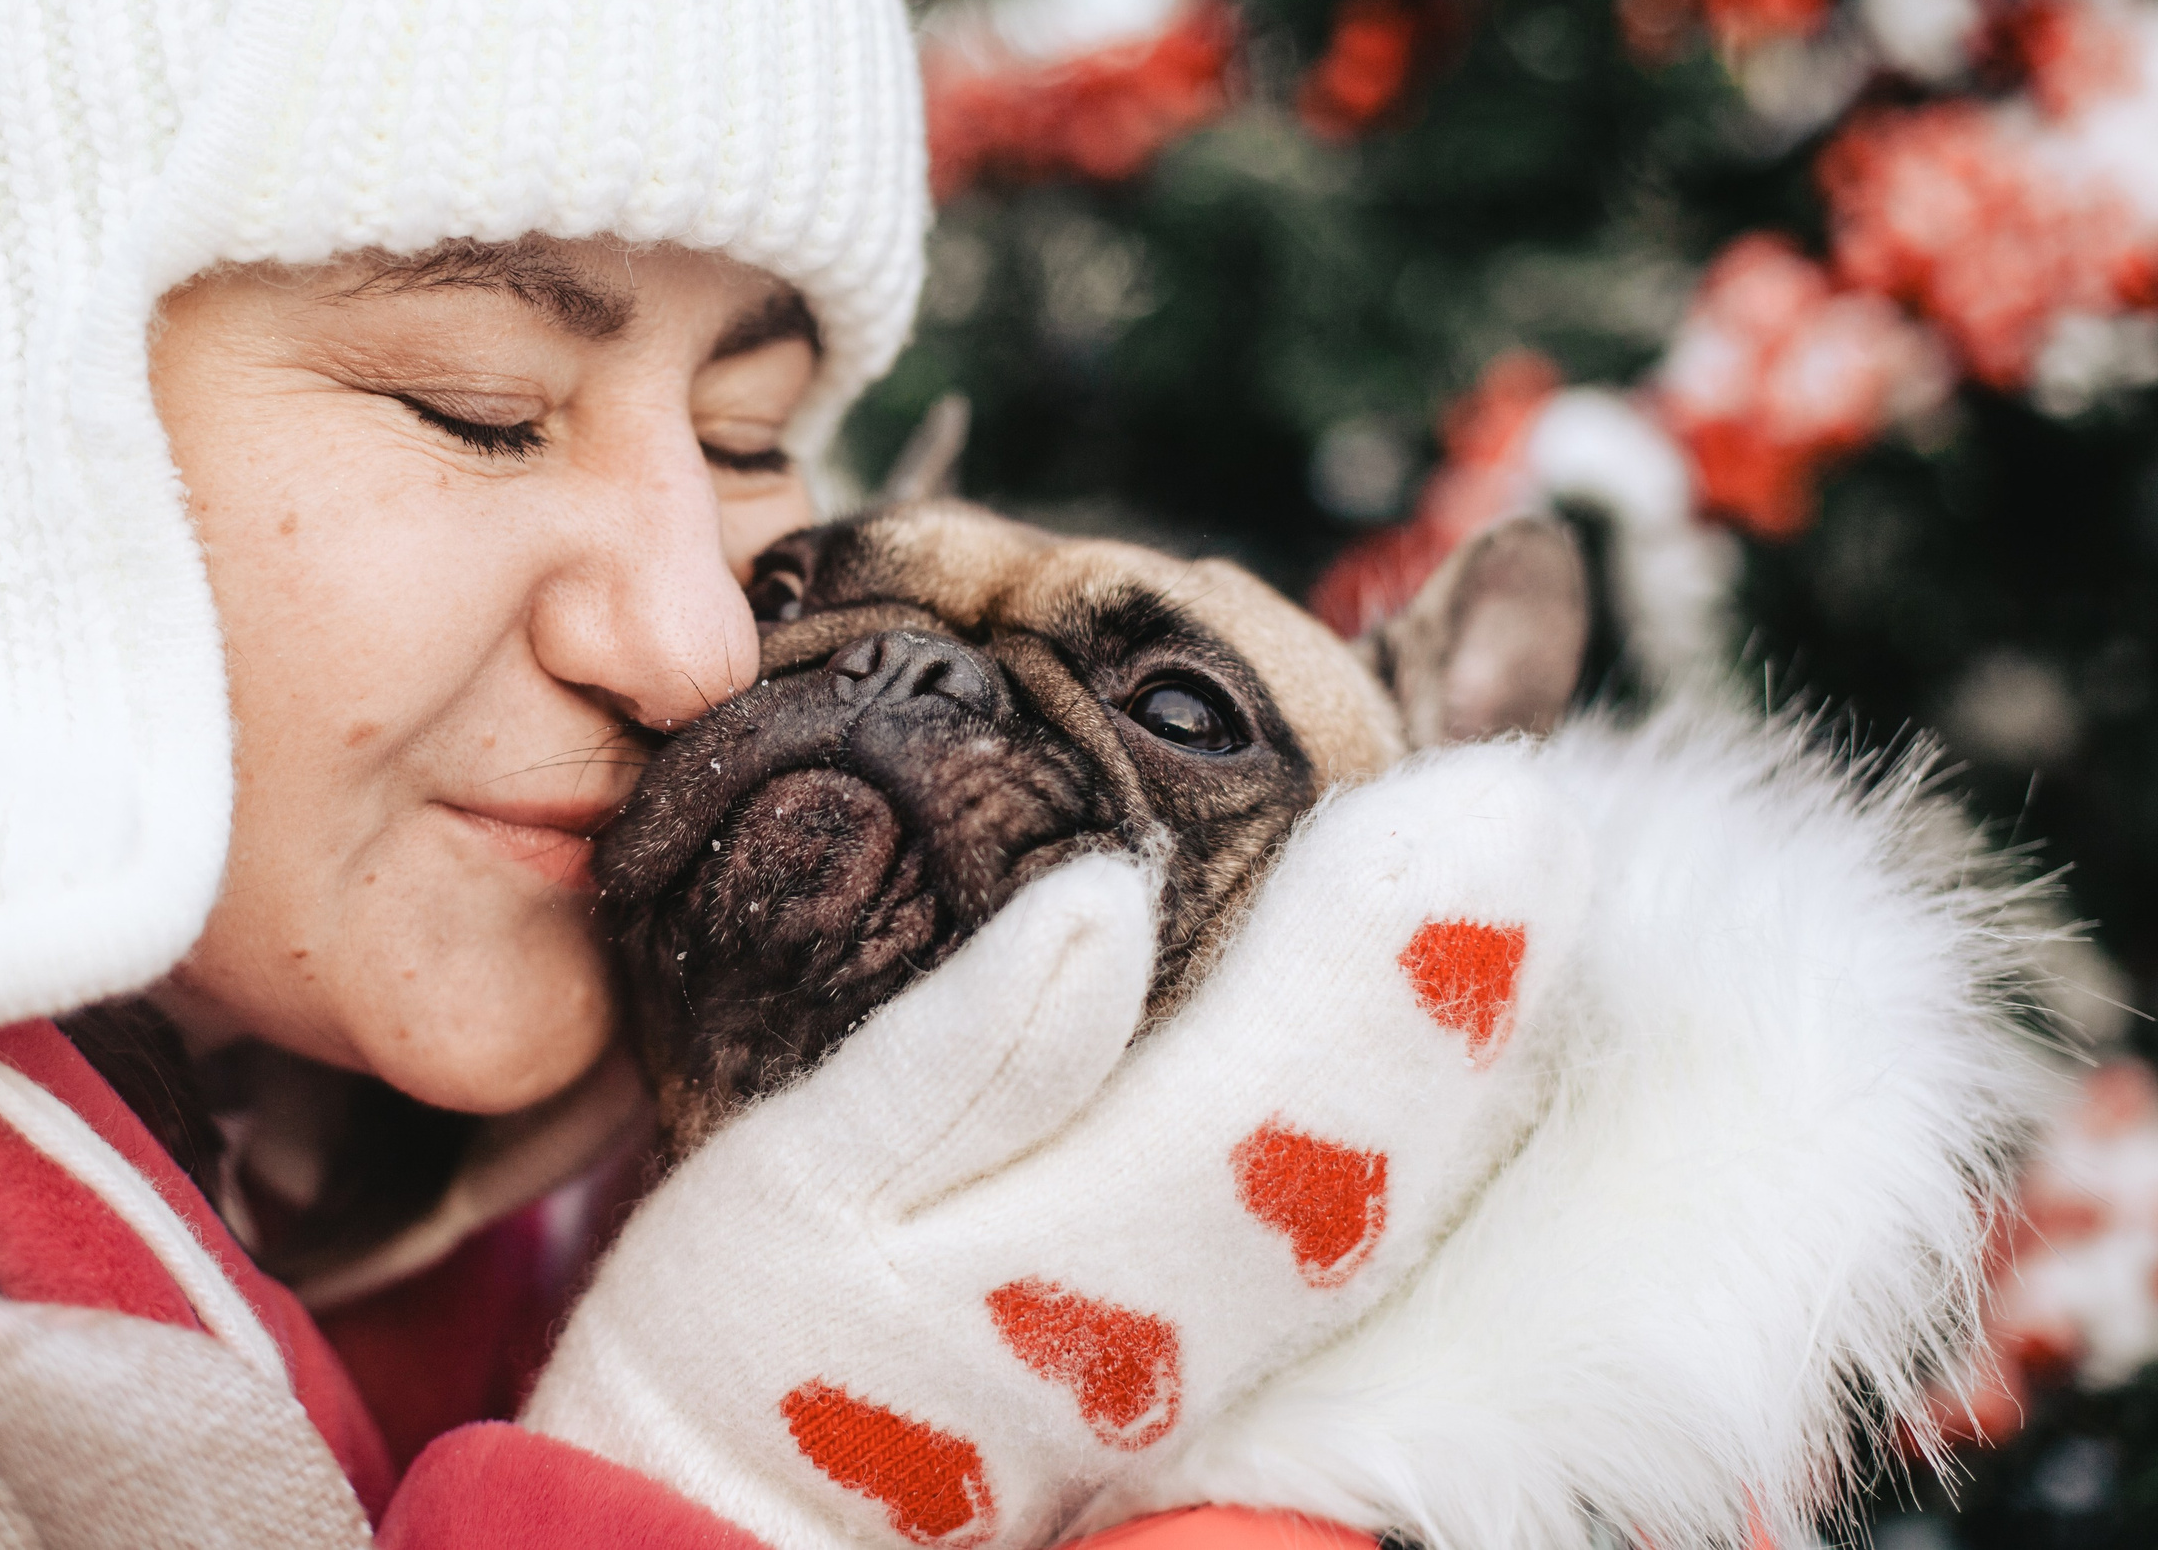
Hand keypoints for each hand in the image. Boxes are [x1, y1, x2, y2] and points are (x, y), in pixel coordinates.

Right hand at [526, 745, 1591, 1548]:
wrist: (737, 1515)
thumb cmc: (746, 1340)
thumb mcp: (799, 1181)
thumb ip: (956, 1051)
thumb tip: (1105, 899)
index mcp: (1088, 1251)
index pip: (1288, 1075)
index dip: (1398, 940)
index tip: (1487, 800)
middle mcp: (1190, 1314)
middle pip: (1377, 1133)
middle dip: (1476, 970)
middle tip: (1541, 810)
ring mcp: (1208, 1348)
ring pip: (1385, 1190)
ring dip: (1471, 1039)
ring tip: (1529, 892)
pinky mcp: (1200, 1360)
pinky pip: (1346, 1232)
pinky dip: (1413, 1121)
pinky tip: (1443, 1044)